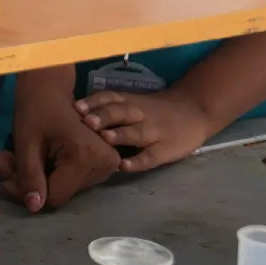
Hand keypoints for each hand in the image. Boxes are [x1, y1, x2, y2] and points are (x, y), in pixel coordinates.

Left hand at [0, 68, 119, 211]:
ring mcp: (108, 166)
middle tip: (5, 163)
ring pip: (63, 188)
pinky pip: (70, 181)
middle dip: (29, 182)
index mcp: (87, 156)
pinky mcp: (103, 165)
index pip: (55, 196)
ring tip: (15, 158)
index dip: (27, 192)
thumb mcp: (27, 142)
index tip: (5, 177)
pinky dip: (48, 173)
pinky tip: (34, 159)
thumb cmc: (37, 108)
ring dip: (36, 178)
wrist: (51, 89)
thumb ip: (30, 176)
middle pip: (59, 193)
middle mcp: (105, 164)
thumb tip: (34, 207)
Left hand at [77, 84, 220, 175]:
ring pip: (135, 133)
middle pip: (120, 112)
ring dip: (120, 135)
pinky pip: (151, 156)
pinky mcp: (167, 150)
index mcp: (128, 102)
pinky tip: (124, 166)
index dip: (92, 102)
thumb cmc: (153, 110)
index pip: (109, 98)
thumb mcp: (132, 102)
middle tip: (86, 122)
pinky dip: (138, 161)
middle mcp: (140, 114)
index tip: (75, 108)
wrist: (195, 111)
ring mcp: (154, 132)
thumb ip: (107, 108)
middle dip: (103, 117)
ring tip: (104, 139)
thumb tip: (70, 117)